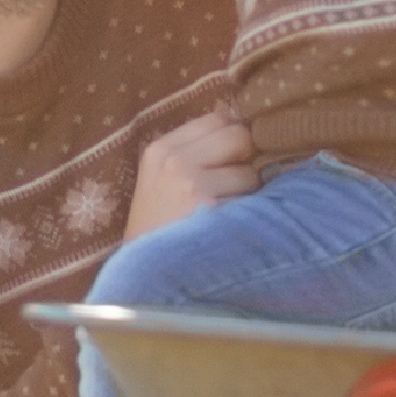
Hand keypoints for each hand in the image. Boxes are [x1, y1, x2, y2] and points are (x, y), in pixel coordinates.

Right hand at [127, 106, 256, 240]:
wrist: (142, 277)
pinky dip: (251, 215)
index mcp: (159, 150)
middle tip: (234, 186)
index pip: (216, 119)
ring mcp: (192, 186)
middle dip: (245, 159)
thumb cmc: (158, 229)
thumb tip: (248, 130)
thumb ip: (194, 152)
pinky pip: (253, 202)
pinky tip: (231, 229)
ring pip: (250, 173)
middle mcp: (174, 162)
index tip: (233, 158)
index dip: (232, 137)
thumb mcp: (159, 180)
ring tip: (226, 214)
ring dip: (249, 193)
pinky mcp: (211, 212)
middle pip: (239, 136)